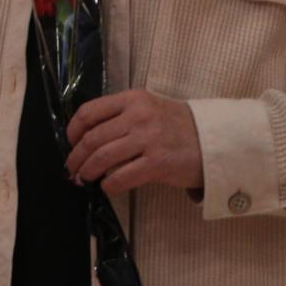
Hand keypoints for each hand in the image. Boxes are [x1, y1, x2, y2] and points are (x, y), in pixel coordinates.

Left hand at [64, 89, 203, 196]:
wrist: (214, 140)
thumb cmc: (177, 126)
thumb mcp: (148, 109)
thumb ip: (120, 117)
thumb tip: (87, 139)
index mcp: (132, 99)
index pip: (89, 112)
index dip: (73, 130)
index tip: (71, 143)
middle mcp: (138, 116)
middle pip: (93, 138)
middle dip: (76, 156)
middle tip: (72, 168)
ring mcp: (149, 139)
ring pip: (103, 157)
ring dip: (88, 170)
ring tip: (84, 178)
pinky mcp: (158, 163)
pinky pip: (122, 176)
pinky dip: (109, 184)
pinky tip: (107, 186)